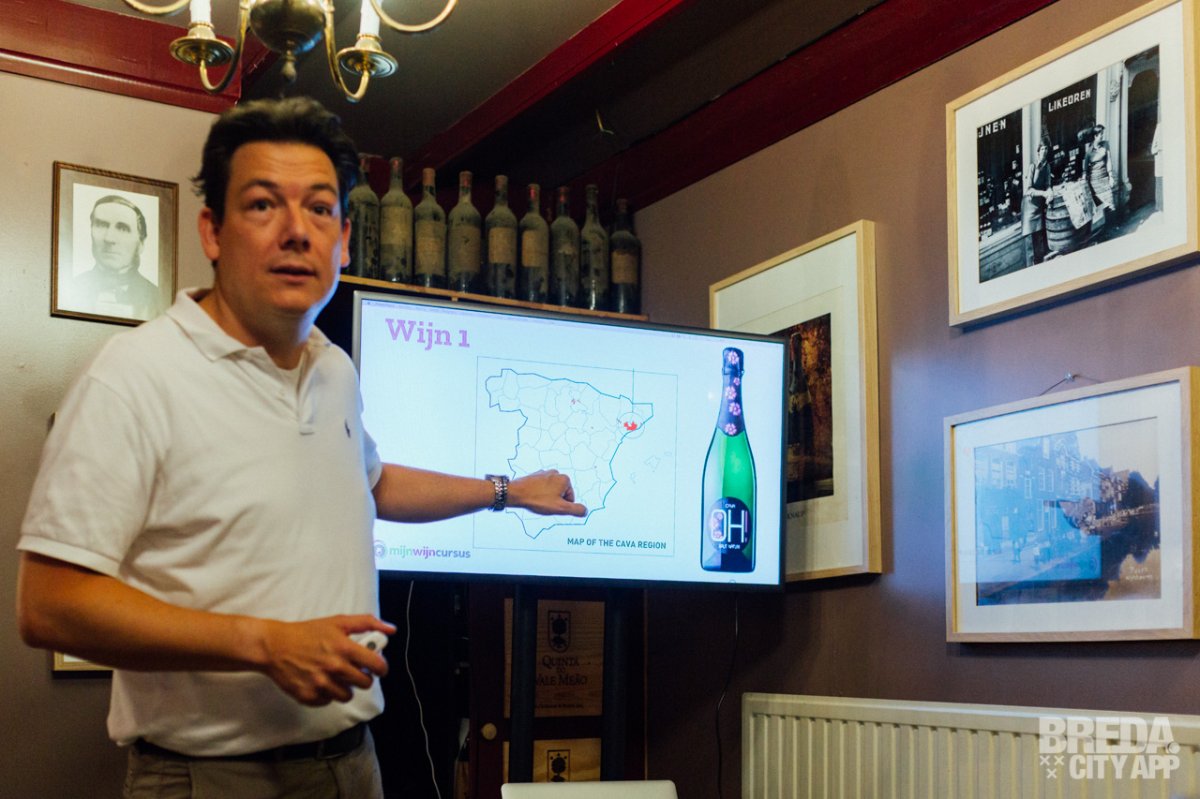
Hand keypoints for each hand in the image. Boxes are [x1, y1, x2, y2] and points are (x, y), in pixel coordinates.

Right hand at [259, 615, 394, 706]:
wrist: (274, 646)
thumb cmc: (307, 633)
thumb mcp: (338, 622)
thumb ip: (367, 623)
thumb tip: (391, 629)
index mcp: (344, 648)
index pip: (377, 665)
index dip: (382, 668)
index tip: (379, 668)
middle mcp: (334, 668)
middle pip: (365, 683)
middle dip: (363, 677)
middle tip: (354, 670)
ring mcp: (321, 684)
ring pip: (348, 695)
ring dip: (345, 687)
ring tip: (336, 676)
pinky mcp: (308, 696)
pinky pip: (328, 701)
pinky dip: (327, 694)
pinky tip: (320, 681)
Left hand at [508, 469, 586, 516]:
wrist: (515, 493)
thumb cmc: (538, 500)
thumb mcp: (560, 508)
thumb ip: (575, 510)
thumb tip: (585, 511)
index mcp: (564, 479)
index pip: (570, 499)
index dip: (561, 506)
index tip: (551, 505)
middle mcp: (556, 473)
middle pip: (561, 494)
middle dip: (554, 501)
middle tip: (544, 504)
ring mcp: (544, 473)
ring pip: (551, 492)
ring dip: (546, 498)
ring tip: (537, 501)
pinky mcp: (535, 476)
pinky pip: (542, 488)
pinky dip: (539, 494)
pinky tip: (532, 497)